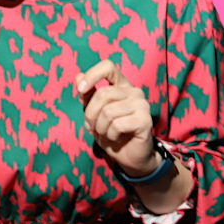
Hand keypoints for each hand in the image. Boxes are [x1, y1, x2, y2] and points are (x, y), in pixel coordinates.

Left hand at [76, 60, 158, 176]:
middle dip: (90, 114)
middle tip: (91, 127)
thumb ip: (88, 95)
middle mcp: (134, 91)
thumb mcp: (95, 113)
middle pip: (102, 94)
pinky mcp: (145, 120)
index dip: (92, 76)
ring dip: (100, 128)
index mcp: (122, 85)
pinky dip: (111, 135)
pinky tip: (116, 138)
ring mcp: (142, 104)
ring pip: (108, 112)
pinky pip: (117, 125)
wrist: (129, 156)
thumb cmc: (112, 133)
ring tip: (106, 134)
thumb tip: (78, 76)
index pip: (108, 67)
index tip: (80, 90)